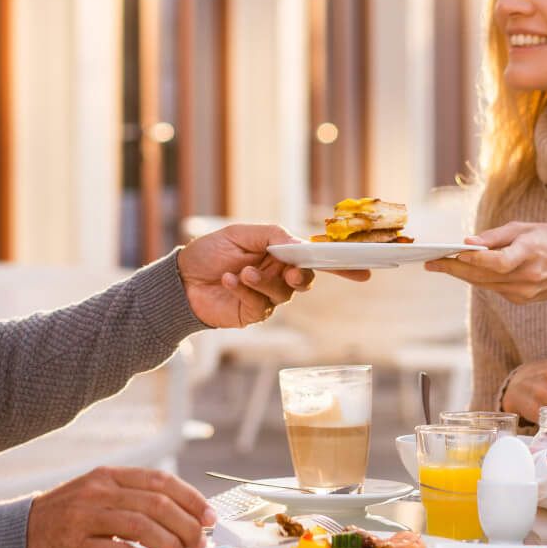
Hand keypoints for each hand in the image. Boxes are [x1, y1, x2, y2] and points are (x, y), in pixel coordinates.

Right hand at [25, 466, 218, 547]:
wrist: (17, 534)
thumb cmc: (68, 518)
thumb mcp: (97, 496)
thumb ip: (133, 500)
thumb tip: (185, 518)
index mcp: (107, 475)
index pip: (160, 480)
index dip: (190, 498)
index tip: (209, 516)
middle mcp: (97, 491)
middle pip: (157, 503)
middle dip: (186, 525)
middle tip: (200, 542)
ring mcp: (84, 518)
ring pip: (142, 527)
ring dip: (170, 545)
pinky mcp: (75, 547)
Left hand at [176, 223, 369, 327]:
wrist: (181, 279)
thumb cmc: (210, 252)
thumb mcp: (240, 233)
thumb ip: (272, 236)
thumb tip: (298, 243)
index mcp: (281, 253)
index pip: (316, 258)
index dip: (342, 264)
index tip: (365, 268)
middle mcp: (279, 276)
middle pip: (306, 280)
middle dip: (301, 277)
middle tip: (290, 273)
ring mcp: (268, 297)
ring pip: (283, 294)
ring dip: (264, 282)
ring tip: (242, 272)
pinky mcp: (253, 314)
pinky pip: (260, 305)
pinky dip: (245, 291)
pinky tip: (229, 281)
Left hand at [423, 220, 546, 303]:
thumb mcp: (526, 228)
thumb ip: (497, 236)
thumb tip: (469, 242)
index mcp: (530, 254)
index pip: (499, 261)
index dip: (477, 259)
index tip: (456, 253)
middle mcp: (526, 277)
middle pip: (483, 276)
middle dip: (455, 268)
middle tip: (431, 262)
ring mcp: (523, 292)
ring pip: (484, 284)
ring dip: (462, 274)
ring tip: (440, 264)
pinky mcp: (521, 299)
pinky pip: (493, 288)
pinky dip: (479, 278)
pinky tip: (465, 270)